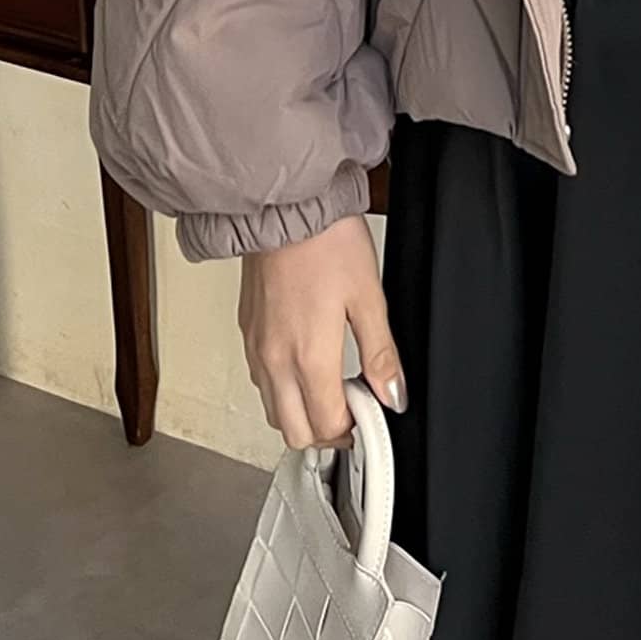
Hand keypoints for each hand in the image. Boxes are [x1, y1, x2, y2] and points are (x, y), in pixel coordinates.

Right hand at [238, 212, 406, 449]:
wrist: (285, 206)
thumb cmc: (326, 241)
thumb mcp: (368, 296)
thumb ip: (381, 353)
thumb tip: (394, 394)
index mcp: (307, 356)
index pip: (327, 425)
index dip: (355, 428)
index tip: (372, 411)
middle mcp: (274, 360)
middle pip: (294, 433)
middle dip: (327, 432)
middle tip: (354, 408)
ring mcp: (255, 349)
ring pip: (274, 412)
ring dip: (302, 413)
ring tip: (333, 384)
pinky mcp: (246, 333)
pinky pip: (261, 382)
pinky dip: (284, 389)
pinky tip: (307, 364)